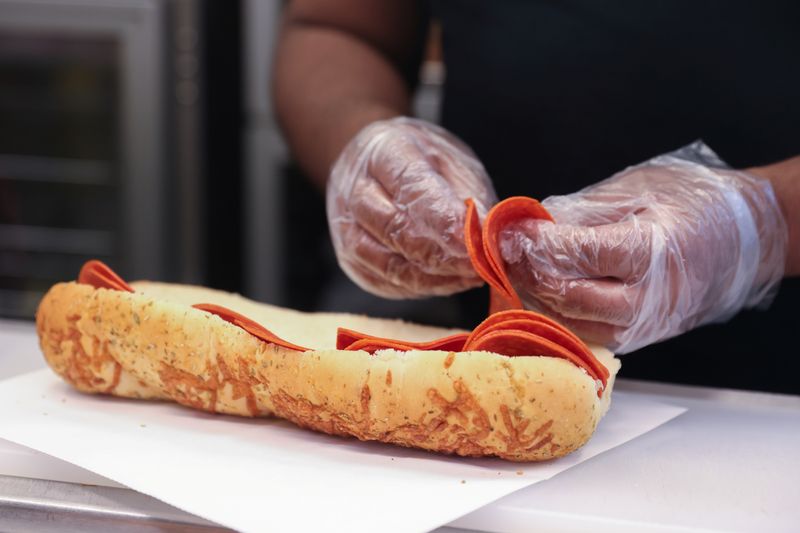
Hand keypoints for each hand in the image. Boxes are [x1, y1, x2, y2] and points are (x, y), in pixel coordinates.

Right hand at [327, 117, 496, 297]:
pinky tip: (449, 282)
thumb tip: (489, 238)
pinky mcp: (350, 259)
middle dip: (444, 255)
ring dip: (435, 278)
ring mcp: (345, 227)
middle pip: (396, 230)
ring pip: (389, 264)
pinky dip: (422, 287)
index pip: (412, 190)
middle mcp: (355, 189)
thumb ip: (469, 197)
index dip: (445, 223)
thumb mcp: (453, 162)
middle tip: (481, 267)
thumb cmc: (421, 161)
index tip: (476, 246)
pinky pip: (385, 283)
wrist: (374, 161)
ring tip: (470, 277)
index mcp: (385, 151)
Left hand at [499, 142, 787, 352]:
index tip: (509, 230)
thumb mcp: (640, 190)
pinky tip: (540, 294)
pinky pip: (588, 333)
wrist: (748, 239)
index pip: (578, 254)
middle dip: (528, 274)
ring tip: (514, 273)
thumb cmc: (696, 204)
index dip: (537, 243)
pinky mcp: (640, 337)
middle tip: (503, 253)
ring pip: (573, 323)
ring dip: (536, 299)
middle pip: (569, 295)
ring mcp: (646, 323)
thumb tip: (534, 226)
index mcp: (651, 251)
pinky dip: (558, 316)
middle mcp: (648, 297)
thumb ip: (583, 211)